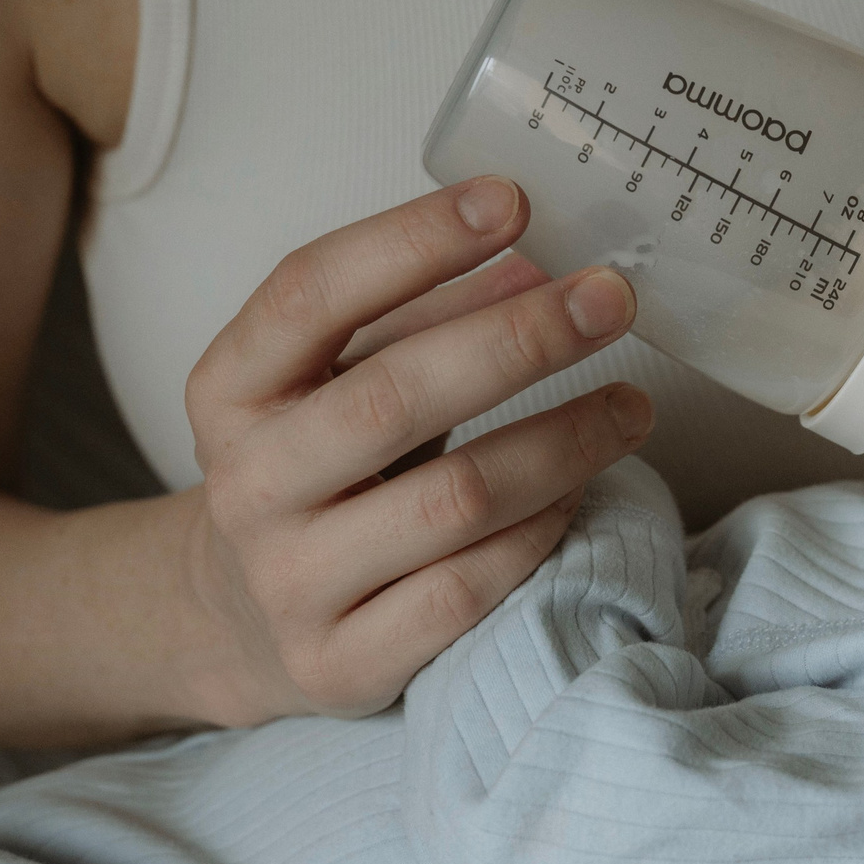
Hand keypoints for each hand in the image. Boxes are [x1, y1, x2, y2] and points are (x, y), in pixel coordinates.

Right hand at [176, 177, 651, 725]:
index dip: (413, 242)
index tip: (513, 200)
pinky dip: (540, 534)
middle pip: (391, 397)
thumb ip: (427, 316)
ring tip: (632, 406)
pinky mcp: (339, 663)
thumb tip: (541, 260)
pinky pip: (467, 591)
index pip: (310, 294)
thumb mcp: (341, 380)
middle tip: (611, 301)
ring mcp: (289, 582)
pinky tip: (584, 493)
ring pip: (451, 501)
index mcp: (230, 389)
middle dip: (519, 341)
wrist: (236, 620)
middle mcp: (247, 485)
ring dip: (561, 443)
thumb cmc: (319, 470)